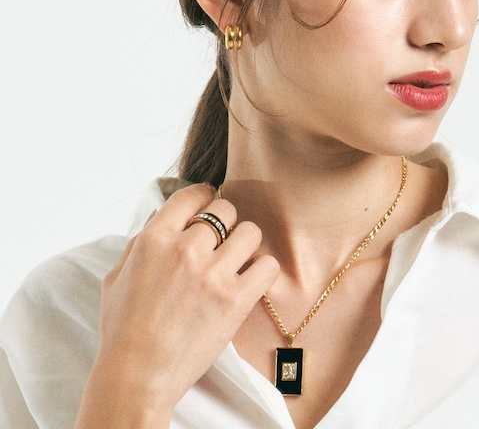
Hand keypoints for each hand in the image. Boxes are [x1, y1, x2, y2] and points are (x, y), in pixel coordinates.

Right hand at [75, 183, 278, 427]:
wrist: (137, 376)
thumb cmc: (123, 328)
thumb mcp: (116, 275)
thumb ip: (140, 240)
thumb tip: (162, 213)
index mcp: (155, 239)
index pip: (191, 195)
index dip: (204, 195)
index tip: (209, 201)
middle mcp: (185, 250)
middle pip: (225, 209)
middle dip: (225, 222)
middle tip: (221, 240)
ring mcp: (212, 274)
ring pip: (251, 232)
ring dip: (246, 243)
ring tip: (237, 260)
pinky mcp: (236, 300)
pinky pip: (268, 265)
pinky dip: (263, 270)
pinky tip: (250, 279)